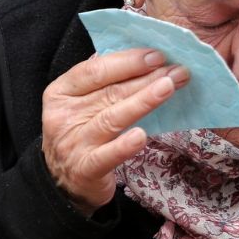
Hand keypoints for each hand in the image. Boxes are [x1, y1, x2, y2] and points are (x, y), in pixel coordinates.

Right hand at [41, 48, 187, 213]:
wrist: (63, 184)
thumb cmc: (80, 134)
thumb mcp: (80, 103)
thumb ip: (101, 81)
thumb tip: (139, 55)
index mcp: (61, 92)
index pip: (95, 71)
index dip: (127, 61)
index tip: (157, 55)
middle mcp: (64, 115)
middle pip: (109, 92)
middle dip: (147, 78)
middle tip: (178, 70)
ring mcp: (73, 143)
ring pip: (112, 118)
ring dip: (143, 101)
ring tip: (169, 88)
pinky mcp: (85, 169)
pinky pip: (107, 155)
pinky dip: (124, 145)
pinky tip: (143, 135)